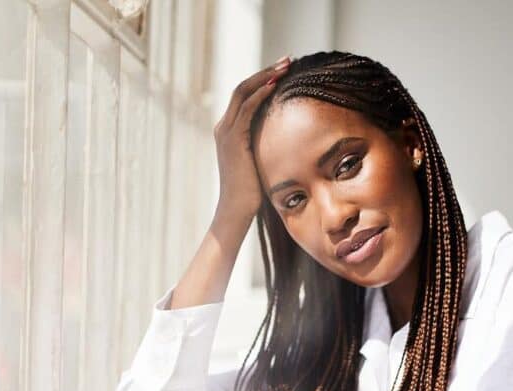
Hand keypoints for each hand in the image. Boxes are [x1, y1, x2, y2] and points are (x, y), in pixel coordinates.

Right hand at [213, 55, 290, 216]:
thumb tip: (289, 139)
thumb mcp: (260, 161)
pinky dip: (260, 94)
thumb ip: (266, 146)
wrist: (236, 209)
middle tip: (288, 60)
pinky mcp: (232, 139)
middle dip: (266, 72)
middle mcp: (223, 127)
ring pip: (243, 92)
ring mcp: (226, 132)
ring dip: (266, 77)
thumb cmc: (252, 192)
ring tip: (285, 66)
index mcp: (229, 131)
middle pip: (243, 88)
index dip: (264, 81)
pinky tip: (276, 85)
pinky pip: (246, 109)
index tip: (285, 71)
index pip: (245, 96)